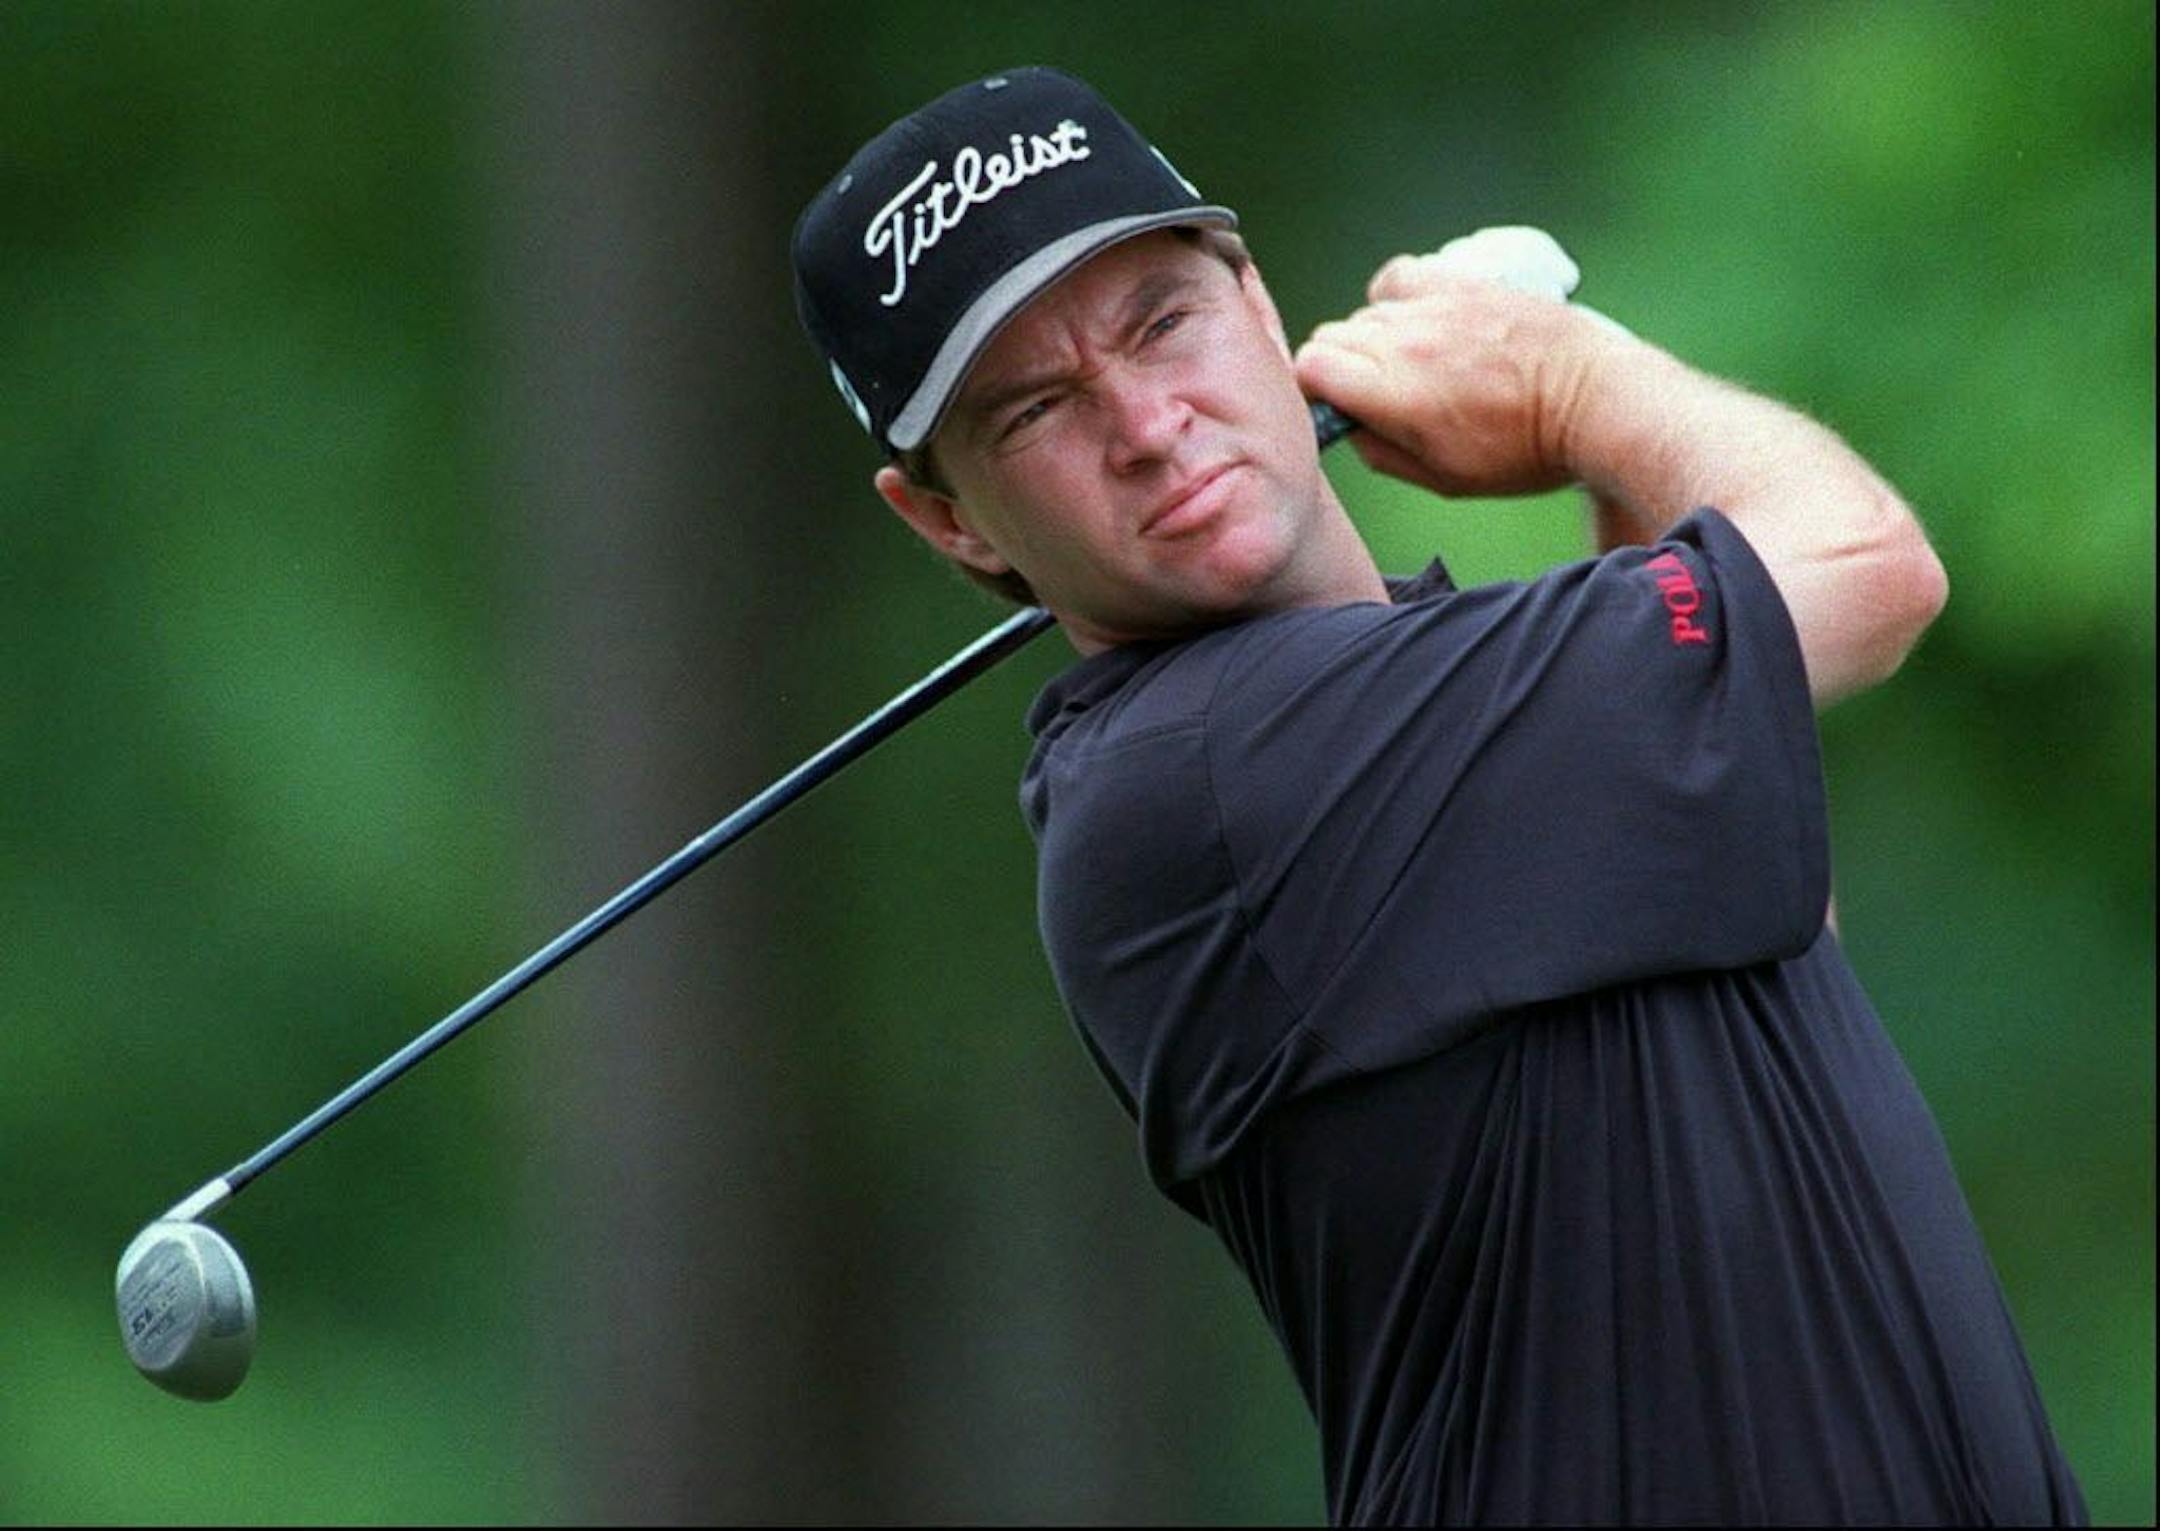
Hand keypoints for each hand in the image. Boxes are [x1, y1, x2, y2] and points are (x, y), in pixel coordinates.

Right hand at [1294, 231, 1628, 497]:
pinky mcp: (1462, 282)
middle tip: (1376, 393)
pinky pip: (1400, 275)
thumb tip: (1350, 426)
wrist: (1591, 402)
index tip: (1335, 405)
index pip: (1310, 367)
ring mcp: (1433, 305)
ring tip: (1409, 363)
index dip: (1313, 390)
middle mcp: (1405, 341)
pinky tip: (1416, 318)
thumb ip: (1380, 454)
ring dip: (1372, 337)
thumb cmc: (1524, 450)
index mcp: (1392, 393)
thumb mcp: (1444, 480)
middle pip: (1332, 336)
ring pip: (1364, 311)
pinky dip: (1395, 295)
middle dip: (1340, 367)